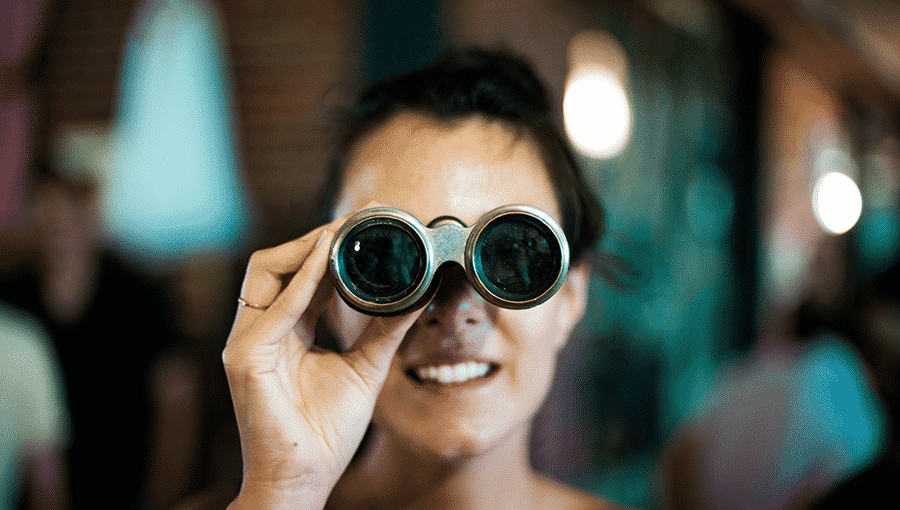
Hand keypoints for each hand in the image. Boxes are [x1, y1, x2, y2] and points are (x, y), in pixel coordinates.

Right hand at [222, 208, 424, 509]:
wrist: (304, 478)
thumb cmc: (325, 431)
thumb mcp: (365, 368)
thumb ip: (385, 330)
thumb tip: (419, 294)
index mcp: (285, 332)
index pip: (300, 275)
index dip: (329, 247)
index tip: (366, 226)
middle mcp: (260, 330)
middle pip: (277, 263)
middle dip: (315, 237)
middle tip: (358, 220)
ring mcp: (247, 342)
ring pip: (265, 271)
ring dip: (306, 247)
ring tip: (344, 231)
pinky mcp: (245, 358)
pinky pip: (275, 307)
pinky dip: (303, 279)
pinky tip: (329, 258)